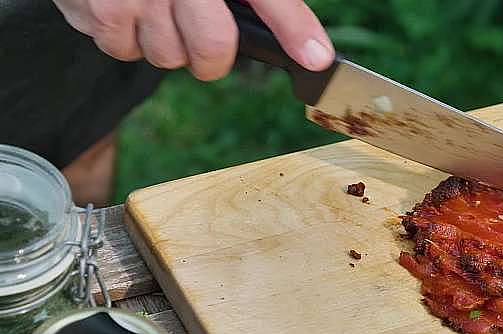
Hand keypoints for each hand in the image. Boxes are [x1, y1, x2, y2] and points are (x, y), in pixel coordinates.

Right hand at [53, 0, 334, 80]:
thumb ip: (273, 8)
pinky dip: (126, 36)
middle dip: (209, 53)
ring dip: (166, 43)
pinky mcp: (88, 7)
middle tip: (199, 21)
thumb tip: (315, 55)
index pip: (267, 0)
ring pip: (163, 58)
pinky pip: (120, 49)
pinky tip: (129, 5)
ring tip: (159, 5)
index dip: (293, 29)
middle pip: (208, 55)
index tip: (319, 61)